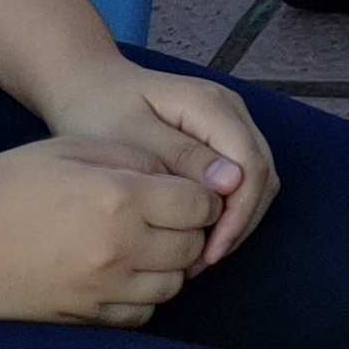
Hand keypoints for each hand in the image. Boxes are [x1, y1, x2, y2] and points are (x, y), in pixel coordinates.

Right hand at [0, 137, 224, 327]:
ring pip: (174, 285)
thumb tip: (175, 176)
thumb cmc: (5, 184)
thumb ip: (133, 158)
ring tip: (148, 242)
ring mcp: (102, 289)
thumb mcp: (72, 148)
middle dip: (191, 229)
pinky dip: (145, 295)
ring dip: (171, 264)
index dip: (201, 194)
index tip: (186, 189)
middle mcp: (120, 249)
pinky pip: (142, 314)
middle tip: (169, 214)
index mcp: (120, 198)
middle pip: (193, 247)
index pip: (199, 204)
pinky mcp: (84, 317)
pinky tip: (125, 272)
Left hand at [32, 59, 279, 273]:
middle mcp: (231, 110)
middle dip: (240, 222)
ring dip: (237, 219)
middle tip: (202, 263)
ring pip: (257, 178)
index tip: (208, 254)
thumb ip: (182, 157)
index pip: (250, 166)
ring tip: (200, 255)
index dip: (238, 215)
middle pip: (261, 173)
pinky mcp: (219, 135)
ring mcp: (228, 121)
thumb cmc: (101, 111)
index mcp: (212, 106)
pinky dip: (229, 208)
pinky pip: (241, 175)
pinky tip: (199, 232)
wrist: (87, 86)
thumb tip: (232, 184)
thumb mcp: (132, 137)